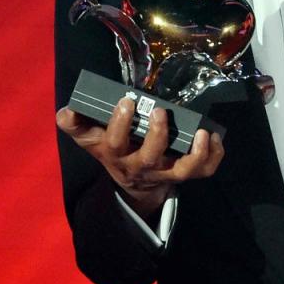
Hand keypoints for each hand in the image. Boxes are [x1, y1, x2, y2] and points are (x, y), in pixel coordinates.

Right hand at [56, 98, 223, 215]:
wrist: (132, 183)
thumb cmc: (112, 150)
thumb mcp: (89, 139)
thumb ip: (75, 124)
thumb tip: (67, 110)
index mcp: (117, 154)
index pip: (115, 142)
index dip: (120, 124)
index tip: (127, 100)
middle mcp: (142, 166)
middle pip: (150, 157)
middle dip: (157, 135)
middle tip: (161, 111)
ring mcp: (165, 172)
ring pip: (182, 170)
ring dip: (195, 153)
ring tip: (202, 132)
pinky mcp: (183, 174)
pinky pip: (203, 171)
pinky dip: (214, 157)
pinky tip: (215, 137)